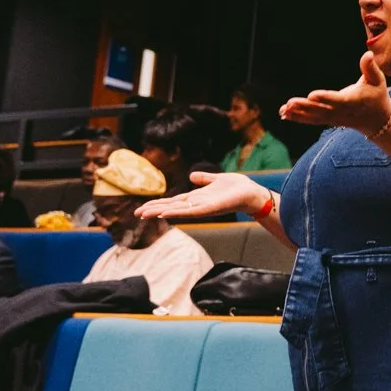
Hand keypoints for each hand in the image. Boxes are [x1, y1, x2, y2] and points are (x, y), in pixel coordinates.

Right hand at [136, 170, 273, 220]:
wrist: (252, 193)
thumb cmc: (237, 188)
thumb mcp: (216, 179)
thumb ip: (204, 178)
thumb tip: (192, 176)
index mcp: (197, 198)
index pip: (173, 202)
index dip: (158, 204)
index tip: (143, 208)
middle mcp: (197, 204)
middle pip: (171, 207)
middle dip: (154, 210)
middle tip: (137, 214)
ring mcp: (203, 207)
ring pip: (177, 210)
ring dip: (161, 212)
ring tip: (145, 214)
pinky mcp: (210, 208)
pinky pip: (192, 211)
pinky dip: (178, 212)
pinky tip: (166, 214)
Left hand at [279, 52, 390, 135]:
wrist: (377, 119)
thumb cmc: (377, 95)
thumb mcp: (377, 80)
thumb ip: (371, 67)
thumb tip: (368, 53)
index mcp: (352, 101)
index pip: (337, 100)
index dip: (325, 98)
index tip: (312, 95)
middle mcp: (341, 111)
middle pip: (321, 110)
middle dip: (305, 107)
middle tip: (290, 103)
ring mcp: (334, 118)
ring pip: (314, 117)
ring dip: (298, 113)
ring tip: (284, 109)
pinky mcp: (328, 120)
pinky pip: (312, 120)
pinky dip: (298, 118)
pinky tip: (284, 113)